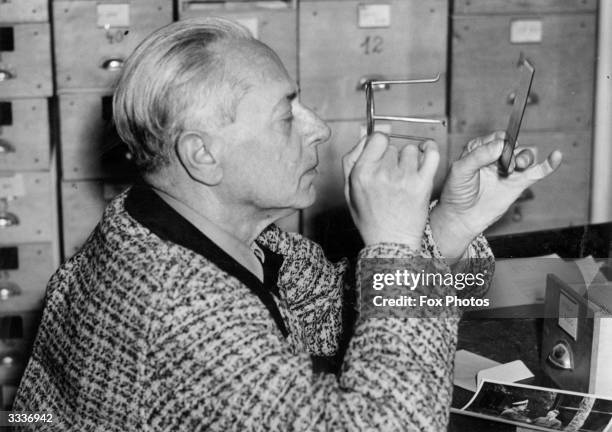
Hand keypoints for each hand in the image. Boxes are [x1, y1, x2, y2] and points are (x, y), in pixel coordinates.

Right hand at [342, 133, 439, 249]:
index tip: (382, 151)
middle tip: (391, 177)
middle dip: (392, 158)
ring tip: (405, 177)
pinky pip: (431, 153)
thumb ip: (353, 158)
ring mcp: (404, 178)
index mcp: (362, 173)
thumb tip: (364, 130)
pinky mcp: (423, 184)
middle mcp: (382, 173)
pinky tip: (427, 153)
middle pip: (393, 147)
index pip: (376, 138)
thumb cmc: (370, 218)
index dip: (379, 143)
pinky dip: (430, 150)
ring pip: (411, 150)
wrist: (391, 243)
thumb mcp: (350, 189)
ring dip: (409, 160)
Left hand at [430, 131, 561, 259]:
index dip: (501, 141)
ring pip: (527, 155)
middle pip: (516, 144)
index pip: (498, 137)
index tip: (498, 151)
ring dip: (525, 157)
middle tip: (507, 163)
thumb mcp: (461, 170)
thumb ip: (479, 155)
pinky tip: (556, 156)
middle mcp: (497, 157)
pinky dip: (549, 163)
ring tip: (517, 167)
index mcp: (481, 149)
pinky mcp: (519, 183)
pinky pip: (539, 171)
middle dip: (515, 150)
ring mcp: (510, 170)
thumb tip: (501, 145)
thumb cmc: (456, 193)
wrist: (462, 217)